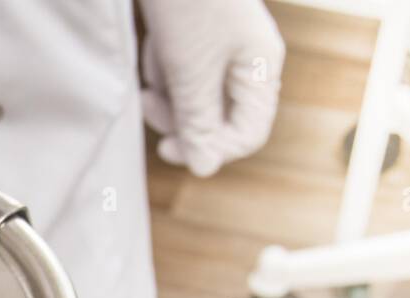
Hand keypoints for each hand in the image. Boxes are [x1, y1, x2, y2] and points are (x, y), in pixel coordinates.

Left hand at [139, 0, 285, 176]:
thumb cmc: (188, 1)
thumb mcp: (190, 70)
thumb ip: (199, 122)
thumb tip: (205, 170)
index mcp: (260, 68)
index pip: (247, 134)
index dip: (211, 148)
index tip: (170, 147)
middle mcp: (246, 60)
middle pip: (216, 119)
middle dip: (180, 117)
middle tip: (150, 107)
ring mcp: (220, 48)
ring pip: (192, 97)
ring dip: (166, 90)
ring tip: (156, 60)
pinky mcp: (195, 37)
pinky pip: (177, 72)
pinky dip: (160, 67)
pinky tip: (153, 45)